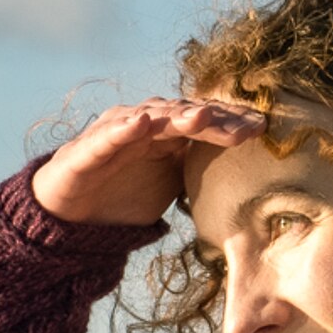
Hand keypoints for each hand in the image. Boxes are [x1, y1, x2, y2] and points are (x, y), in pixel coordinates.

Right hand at [31, 98, 266, 227]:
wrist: (69, 218)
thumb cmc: (121, 196)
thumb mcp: (170, 184)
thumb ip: (199, 172)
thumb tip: (247, 181)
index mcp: (165, 133)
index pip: (204, 121)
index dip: (231, 122)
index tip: (263, 129)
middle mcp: (142, 125)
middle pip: (185, 115)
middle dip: (217, 119)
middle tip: (247, 126)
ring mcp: (114, 133)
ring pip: (151, 119)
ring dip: (178, 115)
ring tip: (204, 116)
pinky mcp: (86, 151)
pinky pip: (107, 137)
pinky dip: (124, 128)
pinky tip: (142, 123)